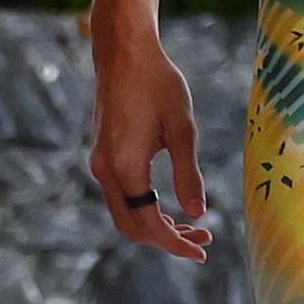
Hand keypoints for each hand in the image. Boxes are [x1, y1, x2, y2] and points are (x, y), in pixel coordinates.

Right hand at [91, 19, 210, 259]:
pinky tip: (170, 208)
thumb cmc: (157, 83)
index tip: (201, 250)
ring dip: (155, 227)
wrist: (124, 53)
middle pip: (131, 226)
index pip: (148, 222)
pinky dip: (144, 210)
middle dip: (166, 240)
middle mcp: (106, 169)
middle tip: (202, 239)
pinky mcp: (103, 156)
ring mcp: (101, 163)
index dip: (174, 243)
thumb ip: (188, 173)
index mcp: (125, 165)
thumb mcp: (182, 128)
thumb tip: (198, 213)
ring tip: (193, 227)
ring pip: (124, 213)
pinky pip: (121, 197)